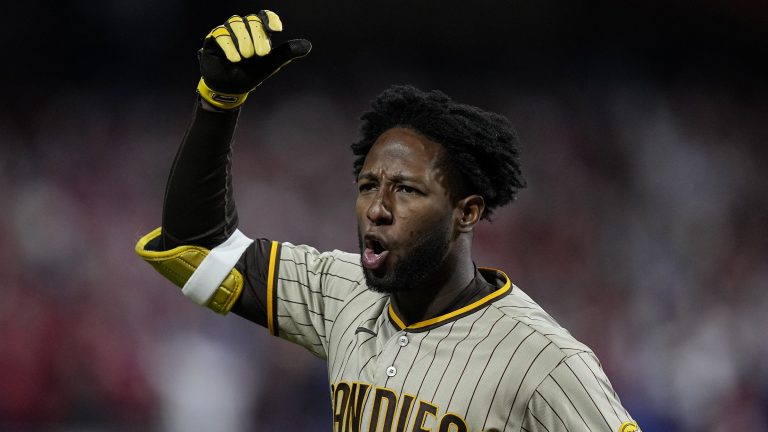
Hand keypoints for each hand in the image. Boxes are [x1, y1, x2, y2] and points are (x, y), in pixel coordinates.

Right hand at [197, 11, 311, 109]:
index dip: (270, 19)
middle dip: (258, 36)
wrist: (230, 88)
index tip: (277, 29)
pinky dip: (229, 46)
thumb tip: (308, 45)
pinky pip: (221, 34)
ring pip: (236, 23)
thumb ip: (287, 53)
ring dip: (243, 40)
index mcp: (257, 31)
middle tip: (261, 54)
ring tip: (246, 57)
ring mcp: (227, 32)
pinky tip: (235, 59)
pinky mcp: (213, 38)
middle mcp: (243, 28)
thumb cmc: (251, 74)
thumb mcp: (271, 64)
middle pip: (252, 20)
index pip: (264, 16)